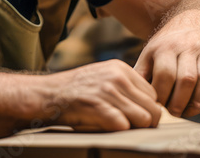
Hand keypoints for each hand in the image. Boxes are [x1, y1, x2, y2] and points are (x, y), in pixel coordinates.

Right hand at [41, 59, 161, 130]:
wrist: (46, 94)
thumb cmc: (75, 90)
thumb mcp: (103, 76)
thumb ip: (124, 85)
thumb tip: (147, 105)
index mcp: (121, 68)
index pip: (152, 93)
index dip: (147, 109)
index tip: (137, 117)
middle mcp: (117, 77)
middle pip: (152, 107)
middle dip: (147, 122)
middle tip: (134, 129)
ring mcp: (108, 91)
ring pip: (144, 118)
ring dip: (135, 128)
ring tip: (122, 129)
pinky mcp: (97, 106)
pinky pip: (124, 125)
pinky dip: (120, 131)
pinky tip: (110, 129)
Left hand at [133, 9, 199, 117]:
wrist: (194, 20)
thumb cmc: (168, 43)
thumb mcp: (150, 52)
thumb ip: (141, 73)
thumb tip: (134, 96)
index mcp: (164, 47)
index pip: (164, 75)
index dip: (162, 95)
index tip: (158, 108)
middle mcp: (185, 46)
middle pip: (185, 79)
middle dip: (179, 101)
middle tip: (174, 114)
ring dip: (196, 100)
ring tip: (188, 111)